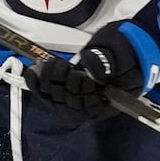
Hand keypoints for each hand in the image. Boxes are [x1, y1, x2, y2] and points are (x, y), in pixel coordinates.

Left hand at [22, 22, 154, 118]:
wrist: (121, 51)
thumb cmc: (126, 56)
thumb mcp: (124, 59)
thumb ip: (109, 64)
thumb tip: (92, 69)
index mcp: (107, 105)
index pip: (89, 108)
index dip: (81, 93)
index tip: (80, 75)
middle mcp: (88, 109)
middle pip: (69, 105)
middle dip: (63, 84)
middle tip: (64, 64)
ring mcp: (73, 102)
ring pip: (54, 100)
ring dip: (48, 81)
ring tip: (50, 63)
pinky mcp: (61, 93)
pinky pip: (44, 94)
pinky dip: (36, 82)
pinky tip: (33, 69)